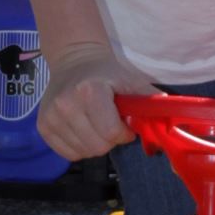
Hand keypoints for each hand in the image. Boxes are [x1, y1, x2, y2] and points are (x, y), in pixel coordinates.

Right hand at [37, 43, 154, 159]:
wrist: (73, 61)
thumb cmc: (107, 73)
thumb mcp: (131, 80)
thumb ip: (150, 101)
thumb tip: (171, 123)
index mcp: (89, 92)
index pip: (110, 132)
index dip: (123, 132)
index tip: (124, 123)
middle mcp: (65, 105)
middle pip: (97, 146)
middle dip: (109, 140)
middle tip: (110, 124)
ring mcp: (51, 117)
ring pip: (83, 153)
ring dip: (95, 144)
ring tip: (95, 125)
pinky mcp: (43, 127)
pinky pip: (68, 154)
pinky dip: (79, 147)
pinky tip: (83, 130)